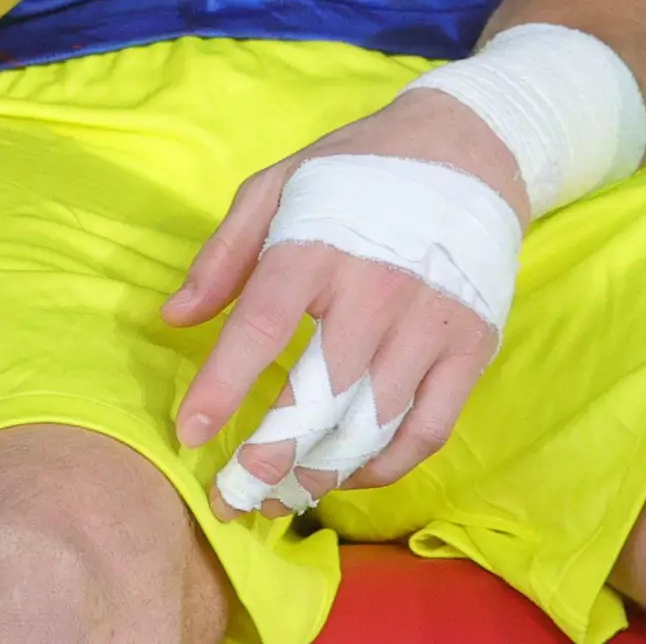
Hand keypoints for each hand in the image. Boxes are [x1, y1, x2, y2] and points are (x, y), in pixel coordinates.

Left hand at [164, 88, 525, 516]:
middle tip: (233, 496)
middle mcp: (376, 288)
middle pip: (320, 394)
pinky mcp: (472, 345)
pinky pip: (427, 429)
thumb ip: (223, 255)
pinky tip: (349, 475)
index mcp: (318, 245)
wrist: (468, 147)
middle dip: (271, 457)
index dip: (222, 385)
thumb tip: (173, 318)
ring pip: (372, 425)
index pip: (261, 325)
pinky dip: (387, 466)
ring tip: (281, 498)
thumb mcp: (279, 186)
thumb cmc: (358, 173)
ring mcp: (429, 322)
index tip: (189, 432)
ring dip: (322, 474)